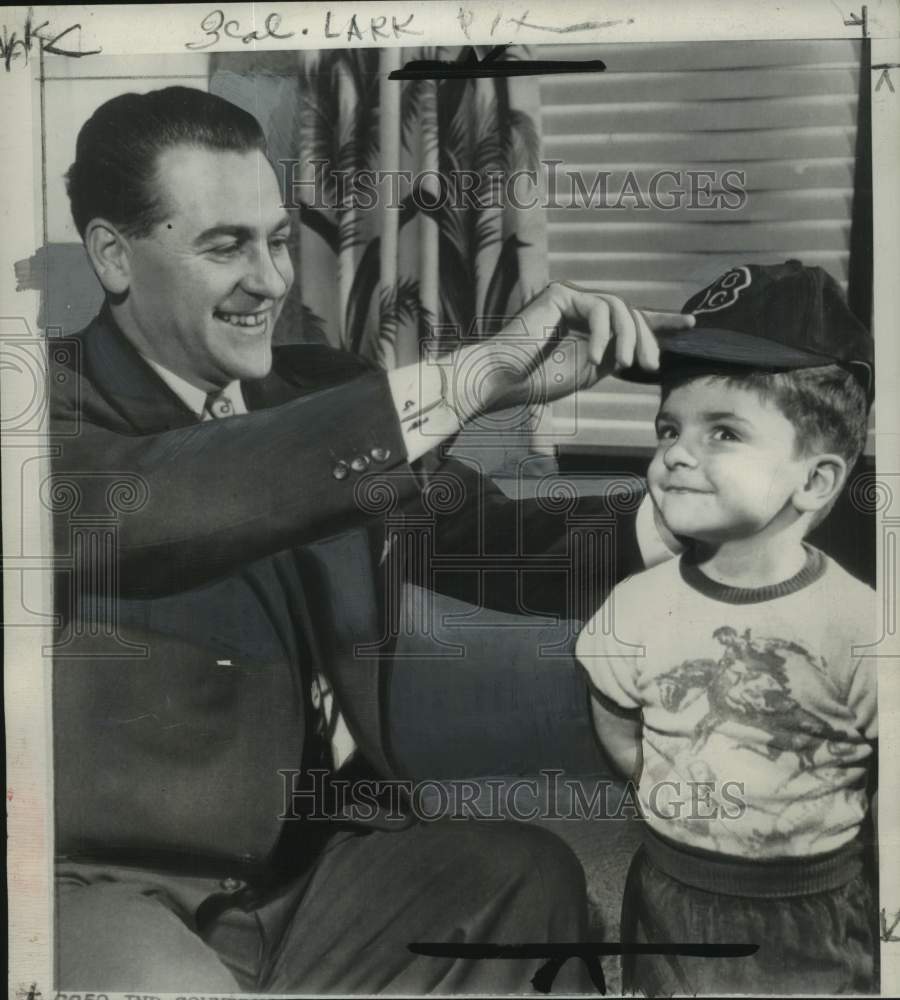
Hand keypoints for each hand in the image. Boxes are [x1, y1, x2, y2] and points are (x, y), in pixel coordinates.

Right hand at [450, 281, 695, 418]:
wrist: (504, 381)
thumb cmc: (537, 380)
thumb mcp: (589, 370)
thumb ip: (615, 355)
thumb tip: (641, 346)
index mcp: (586, 323)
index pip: (629, 318)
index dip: (661, 321)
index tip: (690, 324)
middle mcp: (579, 305)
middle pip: (629, 312)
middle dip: (647, 339)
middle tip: (651, 366)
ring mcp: (569, 297)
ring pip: (619, 308)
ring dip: (629, 338)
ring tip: (627, 365)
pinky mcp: (559, 294)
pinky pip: (598, 309)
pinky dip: (602, 336)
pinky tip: (594, 359)